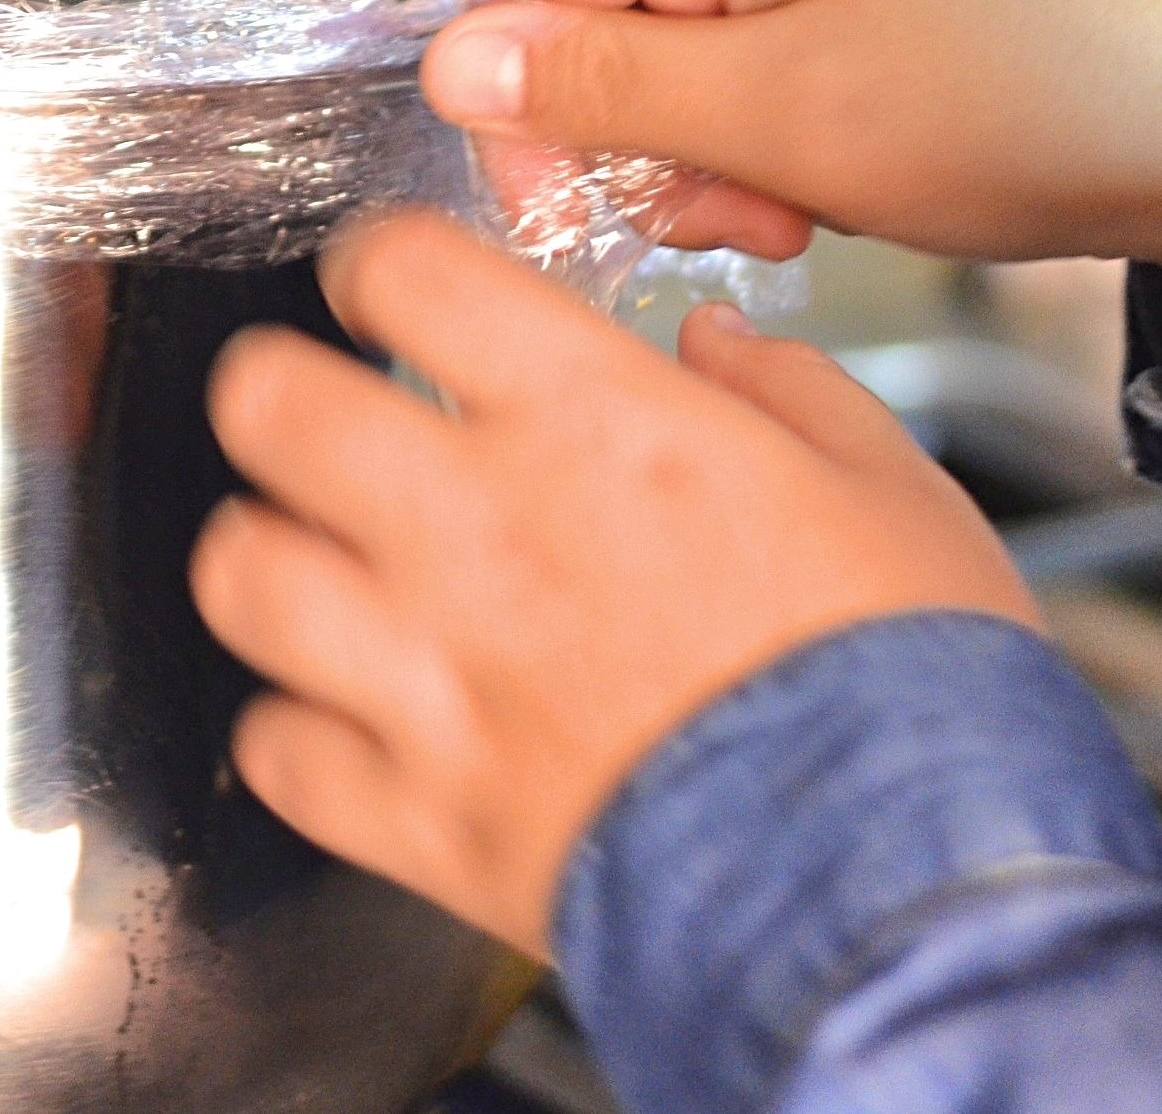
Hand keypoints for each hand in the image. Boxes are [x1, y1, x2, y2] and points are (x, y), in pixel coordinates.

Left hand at [190, 211, 1032, 954]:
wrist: (919, 897)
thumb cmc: (920, 692)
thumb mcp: (892, 488)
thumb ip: (785, 390)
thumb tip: (716, 341)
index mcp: (598, 424)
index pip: (405, 273)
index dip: (378, 265)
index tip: (387, 285)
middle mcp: (485, 532)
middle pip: (268, 406)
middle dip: (280, 392)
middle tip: (316, 411)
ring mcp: (435, 681)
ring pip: (241, 574)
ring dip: (268, 556)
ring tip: (314, 561)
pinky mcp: (423, 821)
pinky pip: (280, 752)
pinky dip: (299, 733)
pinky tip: (347, 719)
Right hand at [432, 0, 1161, 329]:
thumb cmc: (1025, 106)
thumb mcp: (780, 118)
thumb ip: (596, 86)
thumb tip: (447, 61)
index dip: (519, 98)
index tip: (575, 202)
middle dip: (628, 125)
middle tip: (720, 213)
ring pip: (659, 22)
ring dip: (698, 134)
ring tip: (793, 197)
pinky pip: (738, 18)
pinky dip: (756, 107)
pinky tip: (823, 161)